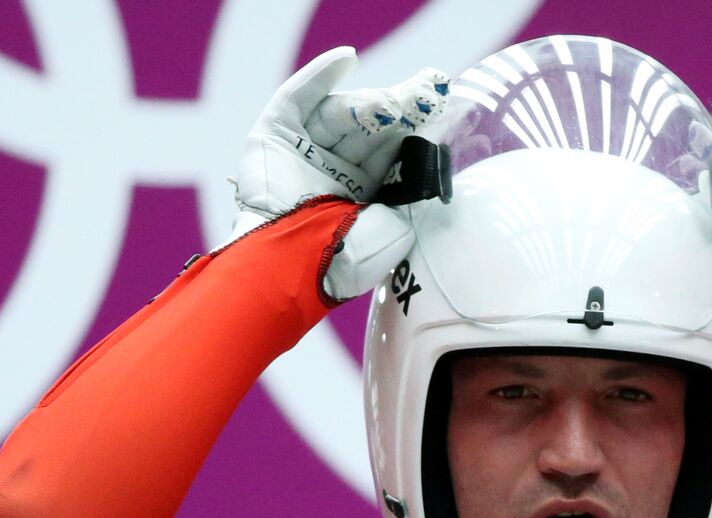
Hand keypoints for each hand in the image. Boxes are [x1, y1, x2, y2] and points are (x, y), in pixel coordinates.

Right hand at [227, 46, 449, 299]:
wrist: (300, 265)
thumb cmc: (349, 260)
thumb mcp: (399, 227)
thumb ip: (416, 192)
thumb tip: (435, 160)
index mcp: (362, 193)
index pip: (390, 148)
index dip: (413, 126)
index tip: (439, 104)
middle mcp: (332, 169)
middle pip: (368, 126)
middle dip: (399, 108)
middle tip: (426, 95)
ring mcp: (302, 152)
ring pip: (340, 113)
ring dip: (371, 102)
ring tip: (396, 102)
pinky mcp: (271, 138)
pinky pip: (296, 98)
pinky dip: (320, 76)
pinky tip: (348, 59)